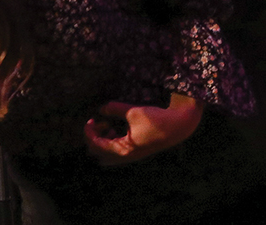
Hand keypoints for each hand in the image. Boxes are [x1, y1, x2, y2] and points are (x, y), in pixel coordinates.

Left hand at [84, 93, 204, 165]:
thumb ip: (114, 109)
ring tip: (108, 126)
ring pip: (106, 156)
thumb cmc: (155, 119)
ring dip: (102, 142)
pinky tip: (117, 130)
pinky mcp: (135, 153)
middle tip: (100, 123)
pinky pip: (115, 154)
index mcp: (123, 149)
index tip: (91, 118)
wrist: (176, 127)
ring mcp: (130, 157)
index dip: (89, 131)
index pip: (96, 144)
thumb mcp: (132, 111)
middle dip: (94, 138)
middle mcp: (125, 156)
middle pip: (97, 154)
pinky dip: (111, 143)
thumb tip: (101, 109)